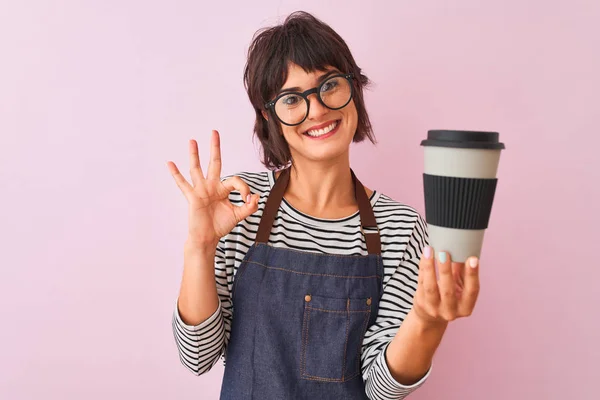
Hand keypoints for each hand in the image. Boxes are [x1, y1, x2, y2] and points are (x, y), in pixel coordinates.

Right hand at [167, 130, 258, 250]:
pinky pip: (183, 184)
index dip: (244, 189)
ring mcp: (201, 190)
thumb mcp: (238, 215)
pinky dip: (175, 174)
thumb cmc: (220, 225)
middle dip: (215, 148)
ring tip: (192, 141)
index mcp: (222, 189)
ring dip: (194, 155)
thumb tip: (256, 196)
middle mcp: (211, 186)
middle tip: (215, 132)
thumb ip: (249, 207)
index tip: (248, 200)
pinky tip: (170, 163)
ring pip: (197, 169)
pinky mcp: (192, 197)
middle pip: (214, 163)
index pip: (235, 180)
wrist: (207, 238)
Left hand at [412, 247, 479, 325]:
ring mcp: (434, 309)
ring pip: (430, 287)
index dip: (473, 275)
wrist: (430, 315)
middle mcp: (450, 311)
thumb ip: (463, 271)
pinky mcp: (421, 303)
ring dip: (429, 267)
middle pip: (448, 290)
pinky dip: (422, 268)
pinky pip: (421, 283)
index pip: (472, 291)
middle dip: (446, 270)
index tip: (473, 259)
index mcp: (466, 308)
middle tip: (444, 252)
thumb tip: (464, 248)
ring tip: (429, 250)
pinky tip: (424, 256)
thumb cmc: (450, 294)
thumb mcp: (460, 287)